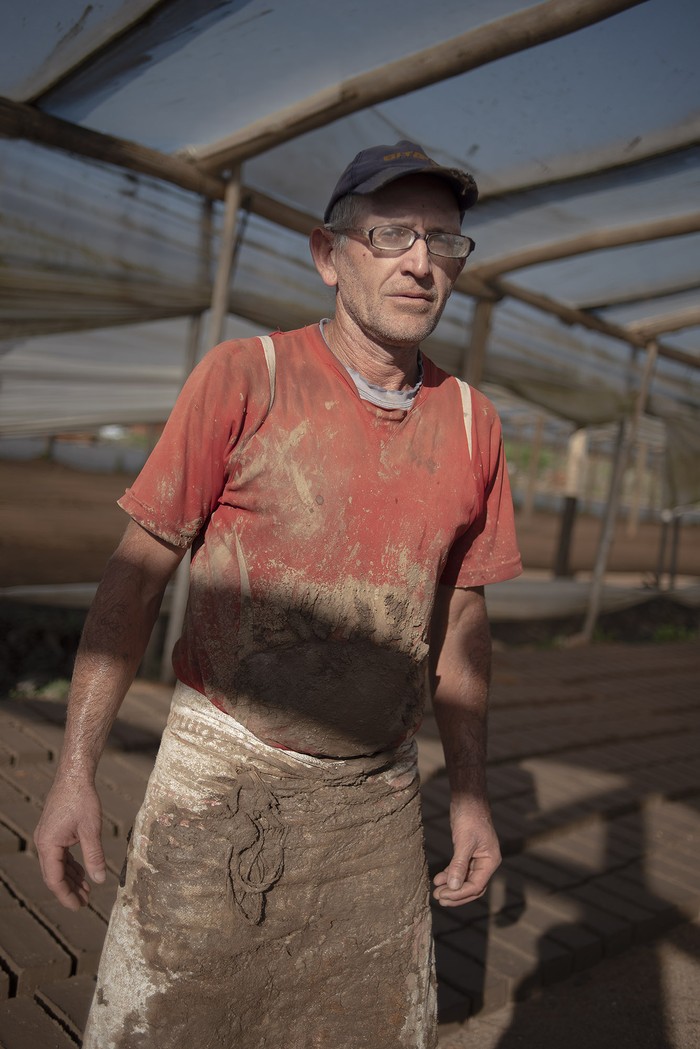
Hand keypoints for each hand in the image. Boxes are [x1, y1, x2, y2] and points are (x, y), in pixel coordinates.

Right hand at [34, 779, 105, 910]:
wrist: (74, 776)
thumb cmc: (82, 800)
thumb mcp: (91, 830)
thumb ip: (94, 856)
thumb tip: (100, 879)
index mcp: (48, 844)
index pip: (55, 879)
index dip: (66, 895)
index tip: (79, 907)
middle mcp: (43, 843)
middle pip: (54, 875)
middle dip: (69, 890)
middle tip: (86, 902)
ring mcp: (47, 837)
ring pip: (57, 866)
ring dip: (71, 878)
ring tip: (87, 890)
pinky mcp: (54, 832)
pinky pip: (60, 855)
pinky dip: (71, 865)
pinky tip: (83, 872)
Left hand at [433, 798, 500, 906]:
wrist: (468, 800)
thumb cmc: (470, 818)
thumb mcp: (464, 842)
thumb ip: (459, 865)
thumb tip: (453, 886)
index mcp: (491, 861)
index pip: (477, 885)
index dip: (460, 893)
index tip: (445, 895)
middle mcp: (486, 862)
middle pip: (472, 887)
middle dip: (456, 894)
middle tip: (439, 898)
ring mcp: (477, 859)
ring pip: (465, 880)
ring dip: (451, 887)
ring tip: (436, 892)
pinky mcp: (467, 854)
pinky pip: (459, 870)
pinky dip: (449, 875)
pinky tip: (438, 879)